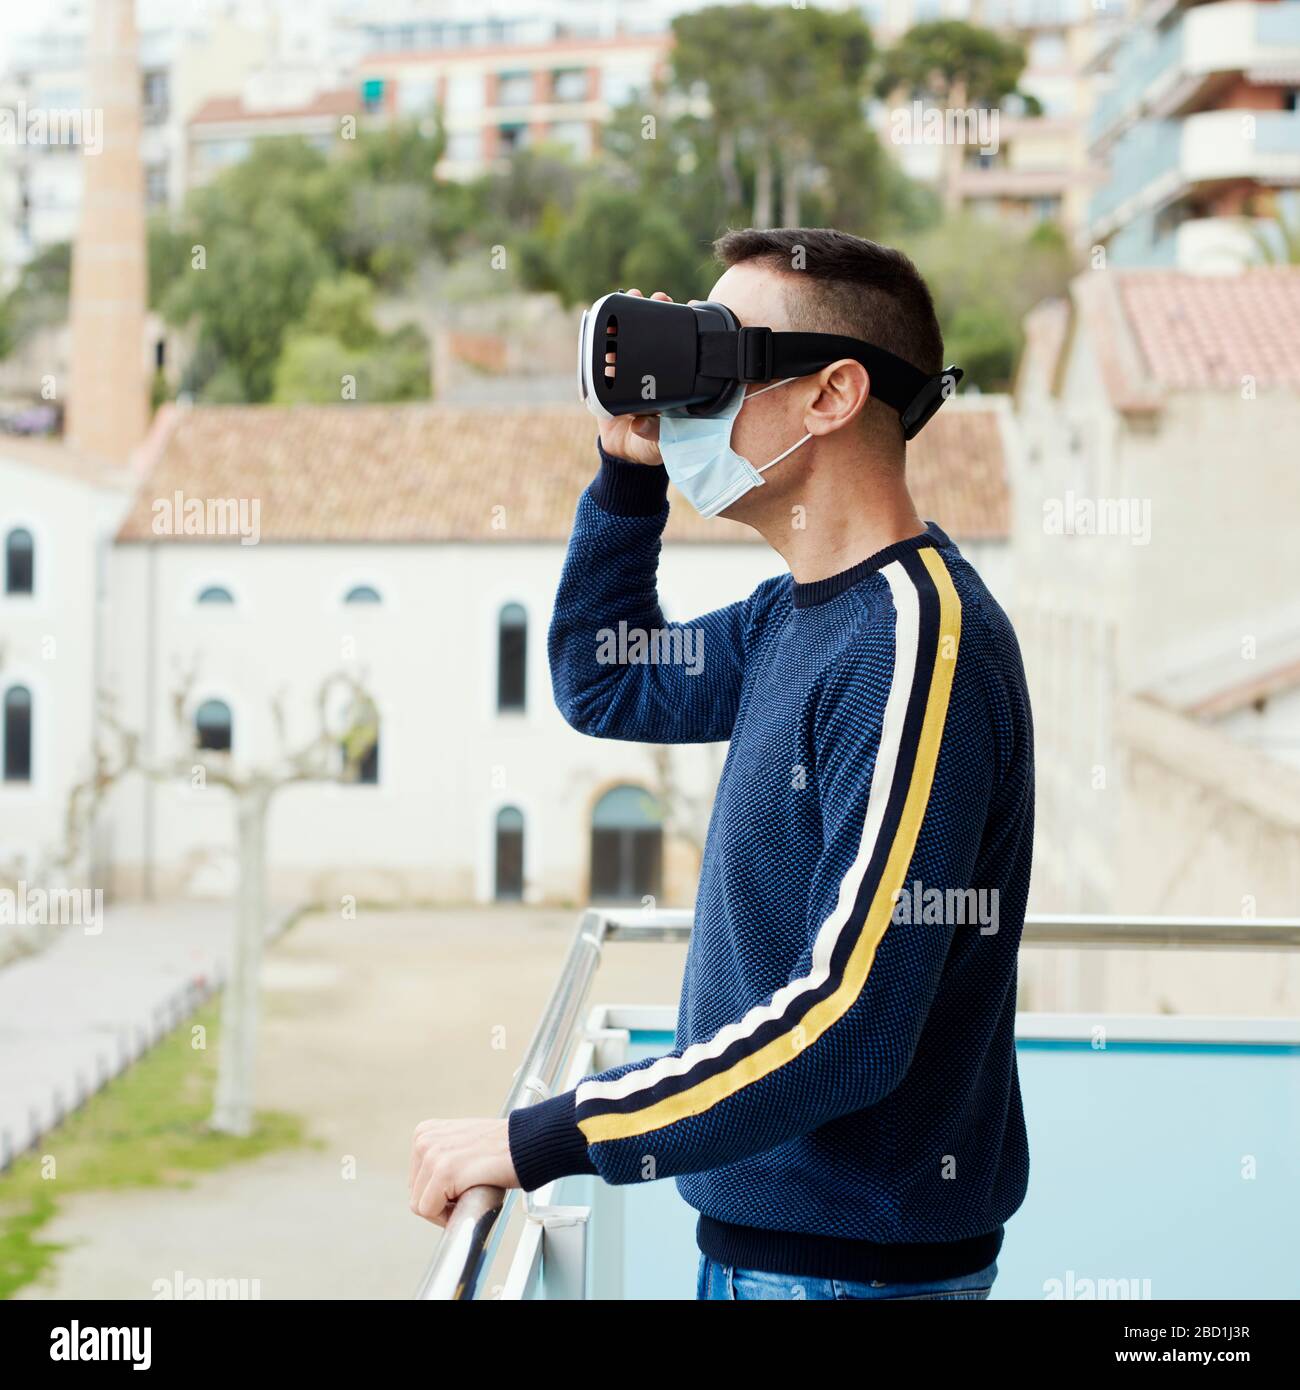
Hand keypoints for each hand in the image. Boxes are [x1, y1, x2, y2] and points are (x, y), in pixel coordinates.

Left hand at [409, 1117, 518, 1226]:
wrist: (527, 1142)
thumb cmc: (501, 1148)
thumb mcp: (461, 1143)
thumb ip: (441, 1157)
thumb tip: (431, 1188)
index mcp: (425, 1132)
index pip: (416, 1182)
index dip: (439, 1193)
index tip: (461, 1187)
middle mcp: (424, 1140)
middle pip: (415, 1194)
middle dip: (441, 1202)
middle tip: (468, 1192)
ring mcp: (432, 1154)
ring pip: (421, 1206)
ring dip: (446, 1209)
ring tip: (471, 1192)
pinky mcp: (444, 1171)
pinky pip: (430, 1210)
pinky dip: (449, 1216)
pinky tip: (470, 1198)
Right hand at [598, 287, 670, 467]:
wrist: (623, 453)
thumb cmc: (647, 447)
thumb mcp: (656, 445)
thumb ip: (652, 435)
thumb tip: (639, 422)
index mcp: (674, 383)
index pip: (681, 349)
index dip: (683, 329)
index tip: (687, 307)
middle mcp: (655, 372)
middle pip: (658, 337)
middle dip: (658, 314)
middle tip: (660, 297)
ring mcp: (634, 371)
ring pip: (634, 338)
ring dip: (633, 316)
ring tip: (634, 295)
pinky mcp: (612, 374)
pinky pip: (610, 350)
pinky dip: (608, 333)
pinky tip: (608, 315)